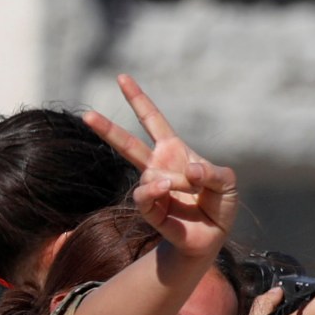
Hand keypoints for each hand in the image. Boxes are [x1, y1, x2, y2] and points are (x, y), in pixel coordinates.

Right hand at [83, 74, 236, 258]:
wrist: (213, 236)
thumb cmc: (220, 204)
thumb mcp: (227, 183)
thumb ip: (213, 172)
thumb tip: (189, 169)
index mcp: (174, 151)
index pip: (153, 121)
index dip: (138, 100)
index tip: (122, 78)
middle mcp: (158, 167)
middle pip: (128, 144)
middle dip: (107, 130)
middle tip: (87, 115)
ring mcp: (152, 188)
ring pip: (148, 175)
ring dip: (174, 181)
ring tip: (191, 190)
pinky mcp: (151, 210)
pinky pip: (144, 195)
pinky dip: (155, 190)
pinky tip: (164, 187)